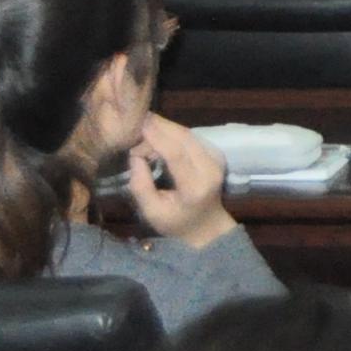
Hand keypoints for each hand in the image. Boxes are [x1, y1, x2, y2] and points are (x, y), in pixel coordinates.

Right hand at [122, 116, 235, 247]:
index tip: (138, 125)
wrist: (208, 225)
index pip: (177, 154)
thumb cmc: (176, 223)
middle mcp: (210, 167)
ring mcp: (215, 158)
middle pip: (184, 138)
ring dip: (165, 129)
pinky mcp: (214, 154)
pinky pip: (191, 137)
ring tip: (143, 130)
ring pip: (188, 134)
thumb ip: (141, 186)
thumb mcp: (152, 212)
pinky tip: (157, 136)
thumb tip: (134, 156)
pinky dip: (172, 133)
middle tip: (136, 125)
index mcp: (195, 186)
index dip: (157, 137)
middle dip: (159, 128)